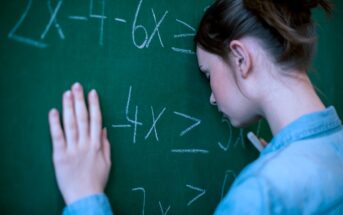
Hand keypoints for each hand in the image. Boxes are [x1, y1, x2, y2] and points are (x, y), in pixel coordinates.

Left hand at [48, 82, 110, 204]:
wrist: (85, 196)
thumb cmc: (97, 180)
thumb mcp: (107, 162)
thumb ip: (106, 145)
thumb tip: (104, 129)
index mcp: (97, 145)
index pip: (96, 120)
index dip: (94, 105)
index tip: (92, 93)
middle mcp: (85, 143)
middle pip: (83, 118)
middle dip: (80, 100)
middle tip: (77, 86)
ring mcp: (72, 148)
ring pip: (70, 124)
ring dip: (69, 107)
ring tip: (67, 93)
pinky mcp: (60, 155)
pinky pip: (57, 136)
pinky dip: (55, 123)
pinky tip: (53, 111)